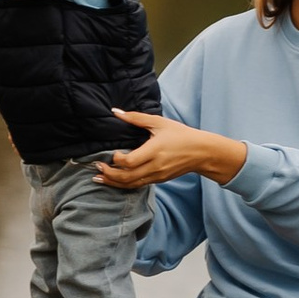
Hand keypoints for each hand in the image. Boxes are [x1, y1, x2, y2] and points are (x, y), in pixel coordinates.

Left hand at [93, 109, 249, 187]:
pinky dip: (124, 184)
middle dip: (109, 175)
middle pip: (127, 177)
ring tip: (99, 178)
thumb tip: (116, 112)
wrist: (201, 152)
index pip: (130, 162)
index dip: (117, 160)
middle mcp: (155, 166)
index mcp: (155, 151)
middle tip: (96, 168)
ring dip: (113, 183)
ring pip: (131, 184)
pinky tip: (114, 181)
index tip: (113, 153)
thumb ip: (136, 118)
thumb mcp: (159, 122)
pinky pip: (138, 185)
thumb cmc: (180, 134)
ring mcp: (157, 175)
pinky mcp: (159, 180)